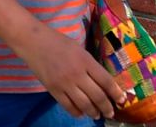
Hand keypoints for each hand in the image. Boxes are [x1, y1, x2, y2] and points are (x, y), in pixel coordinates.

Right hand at [11, 23, 125, 120]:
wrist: (32, 41)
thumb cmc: (57, 41)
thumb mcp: (78, 49)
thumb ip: (90, 65)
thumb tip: (102, 82)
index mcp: (86, 60)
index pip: (106, 81)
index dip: (116, 93)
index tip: (122, 100)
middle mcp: (77, 74)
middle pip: (98, 96)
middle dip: (107, 107)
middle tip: (111, 112)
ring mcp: (64, 83)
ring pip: (84, 104)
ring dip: (94, 112)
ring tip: (98, 115)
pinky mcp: (53, 90)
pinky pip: (68, 106)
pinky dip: (77, 112)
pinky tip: (81, 113)